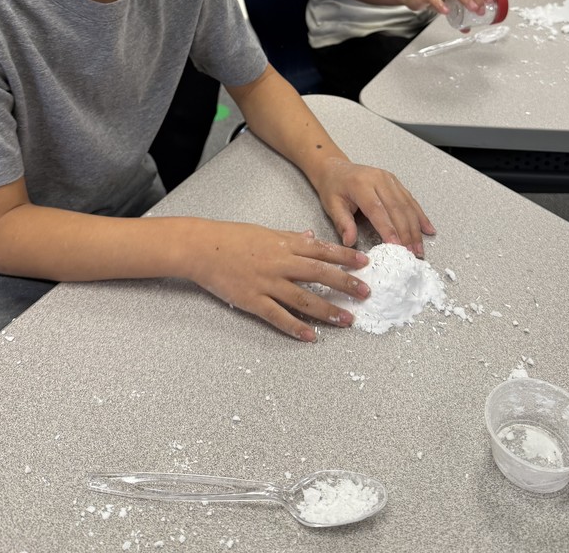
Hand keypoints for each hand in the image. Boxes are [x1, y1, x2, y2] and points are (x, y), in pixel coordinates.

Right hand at [189, 221, 372, 341]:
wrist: (202, 248)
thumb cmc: (232, 237)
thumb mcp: (265, 232)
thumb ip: (291, 238)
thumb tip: (312, 237)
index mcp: (284, 245)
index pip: (321, 251)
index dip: (344, 257)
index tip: (364, 263)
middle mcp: (280, 264)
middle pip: (319, 274)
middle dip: (345, 284)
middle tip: (366, 293)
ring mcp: (267, 283)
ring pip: (304, 298)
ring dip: (328, 310)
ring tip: (347, 319)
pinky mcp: (253, 301)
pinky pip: (278, 316)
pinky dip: (296, 327)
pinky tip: (311, 336)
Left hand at [312, 159, 434, 254]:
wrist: (335, 168)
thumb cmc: (333, 188)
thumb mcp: (332, 205)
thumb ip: (343, 223)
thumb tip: (350, 242)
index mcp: (361, 185)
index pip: (377, 210)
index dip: (388, 229)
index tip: (396, 247)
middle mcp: (378, 179)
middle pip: (397, 208)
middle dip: (406, 233)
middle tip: (412, 253)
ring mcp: (389, 179)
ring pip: (407, 205)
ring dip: (415, 228)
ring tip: (419, 247)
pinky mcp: (395, 181)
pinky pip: (410, 200)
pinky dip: (420, 216)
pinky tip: (428, 229)